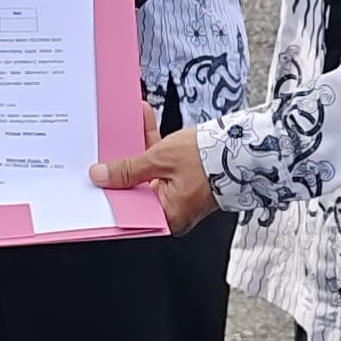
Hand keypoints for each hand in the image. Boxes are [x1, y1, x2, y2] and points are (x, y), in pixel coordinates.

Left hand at [89, 121, 215, 233]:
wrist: (245, 148)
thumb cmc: (210, 160)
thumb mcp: (162, 160)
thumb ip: (128, 169)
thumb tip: (101, 176)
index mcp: (167, 218)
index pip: (129, 209)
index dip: (110, 191)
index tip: (95, 176)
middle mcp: (172, 211)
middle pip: (136, 189)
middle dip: (122, 164)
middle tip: (106, 148)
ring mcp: (178, 195)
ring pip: (148, 172)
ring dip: (138, 148)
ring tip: (126, 125)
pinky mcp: (184, 179)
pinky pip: (161, 164)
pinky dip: (153, 146)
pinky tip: (144, 122)